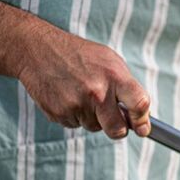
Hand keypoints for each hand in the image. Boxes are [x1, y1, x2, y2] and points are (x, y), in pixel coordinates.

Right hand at [14, 26, 150, 138]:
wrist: (37, 49)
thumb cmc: (79, 55)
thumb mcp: (109, 61)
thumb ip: (126, 87)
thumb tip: (139, 116)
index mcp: (114, 76)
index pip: (139, 105)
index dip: (143, 121)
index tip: (143, 128)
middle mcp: (96, 92)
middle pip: (117, 130)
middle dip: (119, 129)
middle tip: (116, 121)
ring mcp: (76, 104)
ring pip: (95, 127)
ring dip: (92, 117)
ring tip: (81, 93)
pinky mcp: (59, 113)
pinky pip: (75, 125)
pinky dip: (74, 115)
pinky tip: (67, 96)